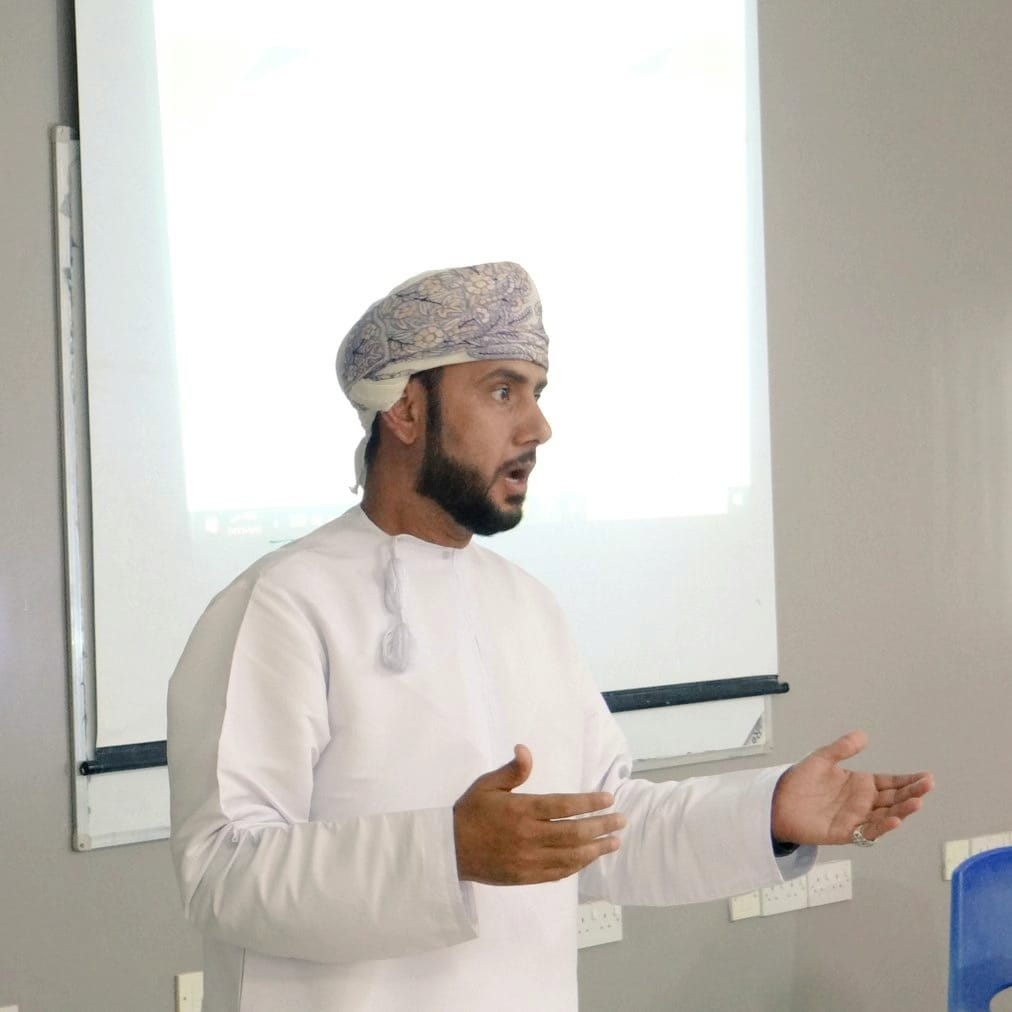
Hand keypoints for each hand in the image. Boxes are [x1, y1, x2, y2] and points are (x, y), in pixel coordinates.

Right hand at [453, 745, 625, 884]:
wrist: (449, 850)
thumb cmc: (470, 813)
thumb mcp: (487, 785)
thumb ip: (512, 770)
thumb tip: (525, 749)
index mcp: (521, 810)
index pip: (564, 806)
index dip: (590, 803)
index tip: (609, 799)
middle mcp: (529, 836)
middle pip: (574, 833)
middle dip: (602, 826)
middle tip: (622, 820)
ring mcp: (528, 860)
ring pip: (571, 856)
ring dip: (597, 849)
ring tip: (615, 842)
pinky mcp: (526, 877)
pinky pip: (559, 873)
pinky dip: (578, 866)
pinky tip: (589, 858)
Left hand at [771, 730, 933, 845]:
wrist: (778, 802)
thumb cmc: (800, 781)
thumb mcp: (822, 759)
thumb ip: (842, 748)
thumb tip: (863, 735)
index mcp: (861, 785)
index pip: (891, 783)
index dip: (908, 781)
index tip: (926, 777)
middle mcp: (863, 803)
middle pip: (893, 799)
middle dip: (912, 793)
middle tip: (928, 785)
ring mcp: (857, 819)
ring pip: (886, 815)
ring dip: (903, 810)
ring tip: (918, 801)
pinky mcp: (846, 833)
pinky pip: (868, 832)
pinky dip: (882, 827)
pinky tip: (895, 819)